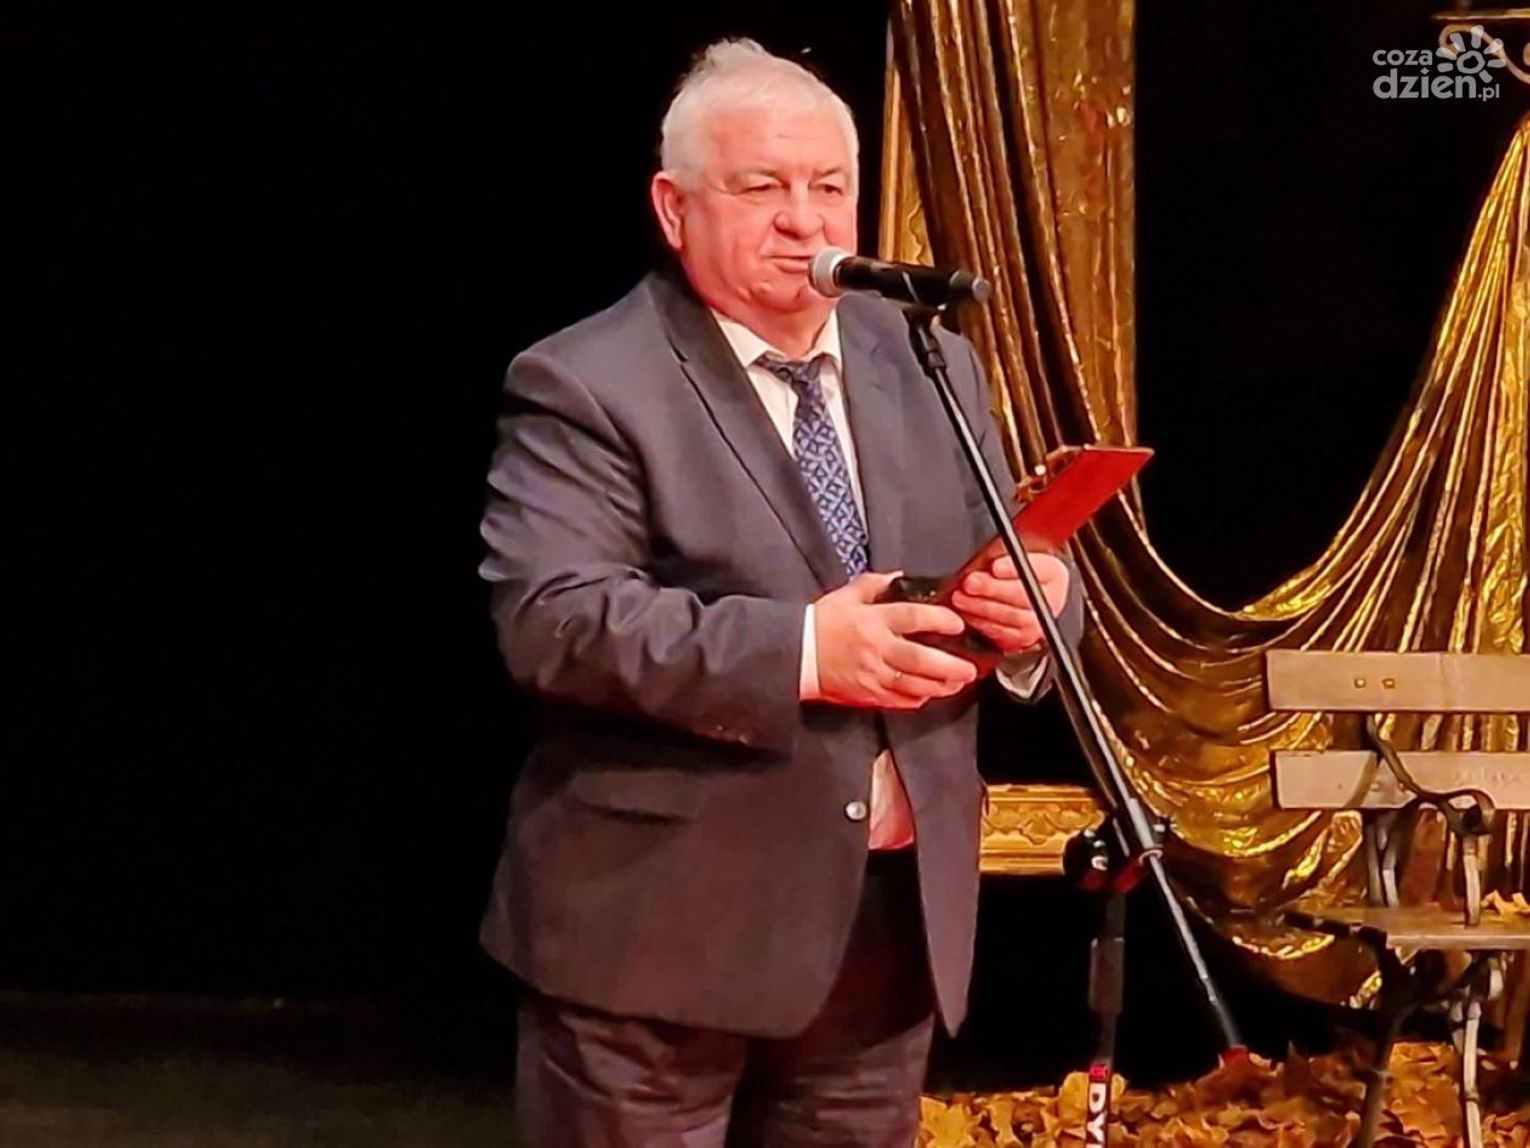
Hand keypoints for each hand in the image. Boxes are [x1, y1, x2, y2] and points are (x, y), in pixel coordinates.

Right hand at [812, 571, 977, 709]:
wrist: (796, 655)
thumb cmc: (819, 625)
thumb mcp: (846, 596)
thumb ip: (874, 585)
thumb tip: (898, 578)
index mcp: (872, 621)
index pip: (913, 618)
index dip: (939, 620)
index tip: (957, 623)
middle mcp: (876, 649)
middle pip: (921, 659)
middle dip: (950, 666)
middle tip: (970, 668)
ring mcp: (872, 675)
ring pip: (915, 685)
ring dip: (940, 686)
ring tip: (957, 683)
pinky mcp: (867, 694)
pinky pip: (899, 701)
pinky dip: (917, 698)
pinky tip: (928, 693)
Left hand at [949, 552, 1068, 653]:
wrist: (1019, 592)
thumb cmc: (1009, 571)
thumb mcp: (1006, 554)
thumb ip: (998, 556)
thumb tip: (980, 564)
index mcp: (1052, 572)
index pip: (1039, 568)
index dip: (1015, 569)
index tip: (995, 567)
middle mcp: (1051, 598)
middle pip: (1024, 595)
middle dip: (992, 589)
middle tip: (970, 583)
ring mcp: (1040, 621)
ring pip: (1012, 616)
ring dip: (982, 607)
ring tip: (961, 598)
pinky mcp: (1024, 639)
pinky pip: (1004, 633)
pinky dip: (983, 623)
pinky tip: (968, 613)